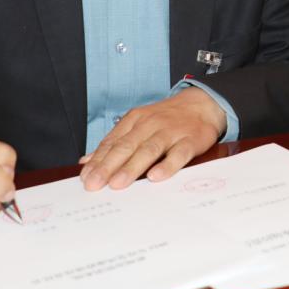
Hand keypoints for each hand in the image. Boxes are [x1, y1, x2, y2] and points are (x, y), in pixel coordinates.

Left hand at [79, 87, 225, 190]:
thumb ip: (114, 142)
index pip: (113, 142)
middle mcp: (151, 124)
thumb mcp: (138, 124)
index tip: (85, 178)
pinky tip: (155, 177)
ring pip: (149, 150)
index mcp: (135, 120)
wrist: (203, 104)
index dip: (98, 160)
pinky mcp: (190, 140)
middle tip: (94, 184)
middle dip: (108, 166)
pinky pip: (178, 154)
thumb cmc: (167, 119)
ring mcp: (171, 132)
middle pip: (127, 146)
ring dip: (132, 167)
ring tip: (117, 184)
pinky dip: (167, 165)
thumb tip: (87, 160)